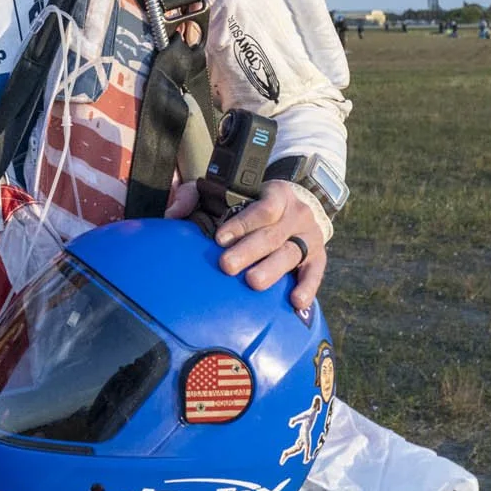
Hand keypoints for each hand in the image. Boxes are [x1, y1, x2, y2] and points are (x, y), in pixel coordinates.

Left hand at [167, 178, 326, 313]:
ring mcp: (309, 236)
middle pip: (272, 235)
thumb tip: (172, 215)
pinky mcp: (318, 256)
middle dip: (249, 251)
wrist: (296, 203)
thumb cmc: (251, 200)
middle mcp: (296, 214)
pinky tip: (294, 301)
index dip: (242, 224)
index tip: (220, 238)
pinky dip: (307, 287)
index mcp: (276, 194)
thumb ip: (196, 196)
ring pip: (291, 254)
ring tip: (252, 282)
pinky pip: (315, 272)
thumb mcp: (227, 189)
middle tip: (227, 265)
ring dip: (271, 270)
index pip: (262, 208)